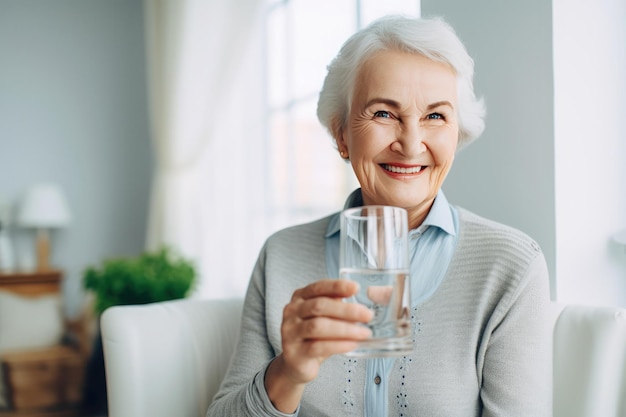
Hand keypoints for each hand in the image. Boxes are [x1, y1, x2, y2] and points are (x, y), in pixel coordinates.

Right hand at [265, 279, 372, 411]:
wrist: (295, 364)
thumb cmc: (312, 337)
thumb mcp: (324, 318)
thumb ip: (336, 308)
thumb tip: (360, 305)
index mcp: (300, 298)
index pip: (318, 287)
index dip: (337, 286)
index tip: (356, 288)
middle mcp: (291, 311)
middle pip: (319, 306)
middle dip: (346, 310)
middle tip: (367, 315)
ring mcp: (290, 332)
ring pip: (318, 326)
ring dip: (345, 329)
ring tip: (363, 332)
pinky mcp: (293, 352)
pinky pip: (317, 347)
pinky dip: (338, 345)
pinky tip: (352, 344)